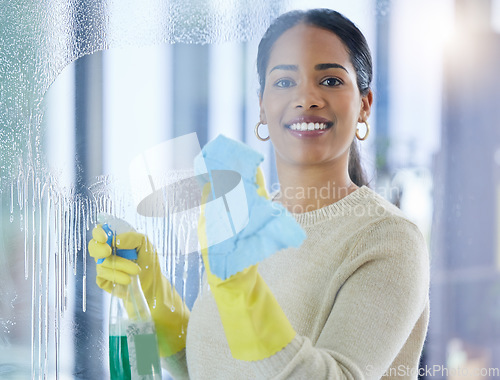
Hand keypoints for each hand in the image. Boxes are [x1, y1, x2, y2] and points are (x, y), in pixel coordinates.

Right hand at [88, 225, 189, 356]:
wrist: (152, 287)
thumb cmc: (149, 263)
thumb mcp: (146, 245)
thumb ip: (132, 237)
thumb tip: (114, 240)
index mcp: (115, 241)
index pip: (99, 232)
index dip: (98, 234)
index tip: (105, 238)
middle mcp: (107, 253)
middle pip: (94, 247)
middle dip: (101, 249)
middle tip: (110, 251)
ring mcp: (104, 267)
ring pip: (102, 264)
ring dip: (120, 266)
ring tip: (136, 271)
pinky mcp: (103, 281)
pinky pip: (102, 277)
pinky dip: (116, 278)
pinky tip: (128, 281)